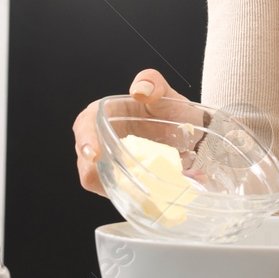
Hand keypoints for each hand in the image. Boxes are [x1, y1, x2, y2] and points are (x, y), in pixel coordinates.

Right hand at [72, 69, 191, 195]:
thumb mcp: (166, 94)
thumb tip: (139, 89)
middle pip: (85, 158)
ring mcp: (111, 162)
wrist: (193, 137)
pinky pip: (117, 191)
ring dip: (113, 185)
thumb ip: (153, 82)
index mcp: (105, 114)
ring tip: (138, 186)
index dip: (84, 139)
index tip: (92, 153)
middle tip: (114, 177)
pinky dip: (128, 194)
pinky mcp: (122, 180)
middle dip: (93, 170)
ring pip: (97, 179)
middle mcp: (102, 139)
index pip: (85, 125)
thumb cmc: (174, 113)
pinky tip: (146, 193)